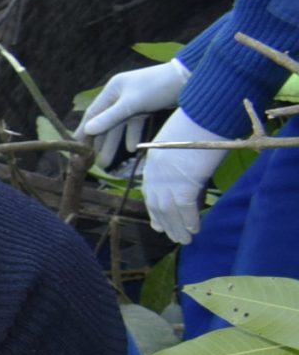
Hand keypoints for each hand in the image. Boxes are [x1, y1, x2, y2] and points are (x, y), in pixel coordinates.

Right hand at [79, 60, 189, 170]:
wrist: (188, 79)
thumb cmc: (157, 87)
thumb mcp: (131, 104)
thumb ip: (109, 118)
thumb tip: (87, 130)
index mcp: (112, 90)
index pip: (93, 113)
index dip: (84, 130)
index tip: (76, 146)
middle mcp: (119, 95)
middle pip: (105, 122)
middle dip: (100, 141)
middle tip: (92, 160)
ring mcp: (132, 102)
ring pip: (119, 125)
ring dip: (114, 142)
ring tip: (105, 161)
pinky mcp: (145, 107)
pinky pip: (133, 124)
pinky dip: (131, 135)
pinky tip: (131, 148)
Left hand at [142, 108, 232, 243]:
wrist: (204, 115)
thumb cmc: (196, 122)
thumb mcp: (178, 142)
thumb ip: (176, 161)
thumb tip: (188, 174)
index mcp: (152, 163)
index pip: (150, 191)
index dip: (154, 208)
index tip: (157, 221)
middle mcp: (155, 175)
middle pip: (157, 205)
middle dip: (164, 222)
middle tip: (171, 235)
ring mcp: (168, 181)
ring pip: (170, 212)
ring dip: (178, 228)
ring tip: (184, 239)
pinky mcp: (184, 185)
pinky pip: (186, 209)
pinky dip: (190, 221)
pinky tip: (195, 230)